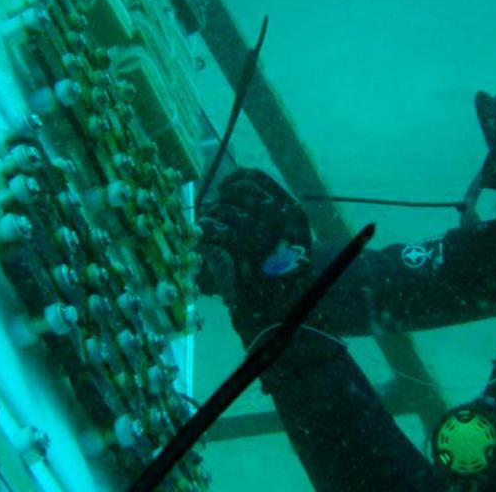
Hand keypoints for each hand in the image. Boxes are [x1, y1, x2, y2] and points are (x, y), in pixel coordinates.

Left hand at [198, 169, 311, 339]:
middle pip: (239, 191)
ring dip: (211, 219)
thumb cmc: (282, 285)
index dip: (235, 179)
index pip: (258, 179)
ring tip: (207, 233)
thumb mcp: (288, 246)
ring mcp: (266, 230)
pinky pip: (216, 228)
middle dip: (221, 201)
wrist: (285, 317)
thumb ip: (269, 221)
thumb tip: (234, 197)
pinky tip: (203, 242)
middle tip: (214, 217)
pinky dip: (205, 234)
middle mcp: (282, 217)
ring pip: (226, 210)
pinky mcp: (246, 248)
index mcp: (293, 214)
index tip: (223, 188)